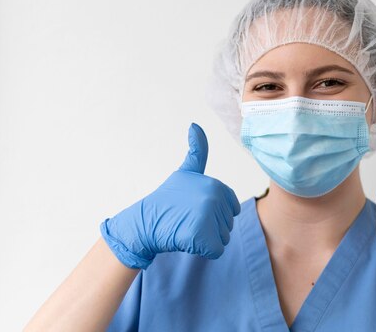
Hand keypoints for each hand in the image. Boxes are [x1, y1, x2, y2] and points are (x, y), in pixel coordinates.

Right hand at [100, 123, 240, 268]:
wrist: (143, 224)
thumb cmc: (167, 200)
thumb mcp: (185, 173)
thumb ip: (197, 151)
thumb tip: (195, 125)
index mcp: (215, 184)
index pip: (232, 209)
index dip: (215, 214)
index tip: (195, 210)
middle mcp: (213, 197)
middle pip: (228, 224)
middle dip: (211, 228)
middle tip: (188, 220)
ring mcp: (207, 216)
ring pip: (223, 238)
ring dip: (207, 239)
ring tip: (186, 228)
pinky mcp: (200, 236)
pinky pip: (216, 250)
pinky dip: (203, 251)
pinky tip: (186, 240)